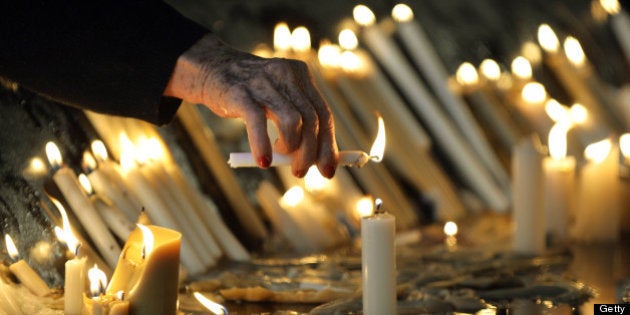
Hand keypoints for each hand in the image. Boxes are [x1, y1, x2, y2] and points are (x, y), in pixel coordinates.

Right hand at [164, 33, 337, 177]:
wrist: (211, 70)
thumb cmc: (249, 93)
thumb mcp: (277, 100)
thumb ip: (298, 123)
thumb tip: (315, 161)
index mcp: (300, 75)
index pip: (323, 113)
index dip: (328, 145)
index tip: (328, 171)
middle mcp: (285, 75)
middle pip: (311, 119)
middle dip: (310, 152)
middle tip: (300, 172)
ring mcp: (263, 82)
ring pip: (292, 121)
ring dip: (289, 147)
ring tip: (277, 157)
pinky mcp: (240, 93)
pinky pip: (258, 123)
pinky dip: (263, 145)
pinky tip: (263, 161)